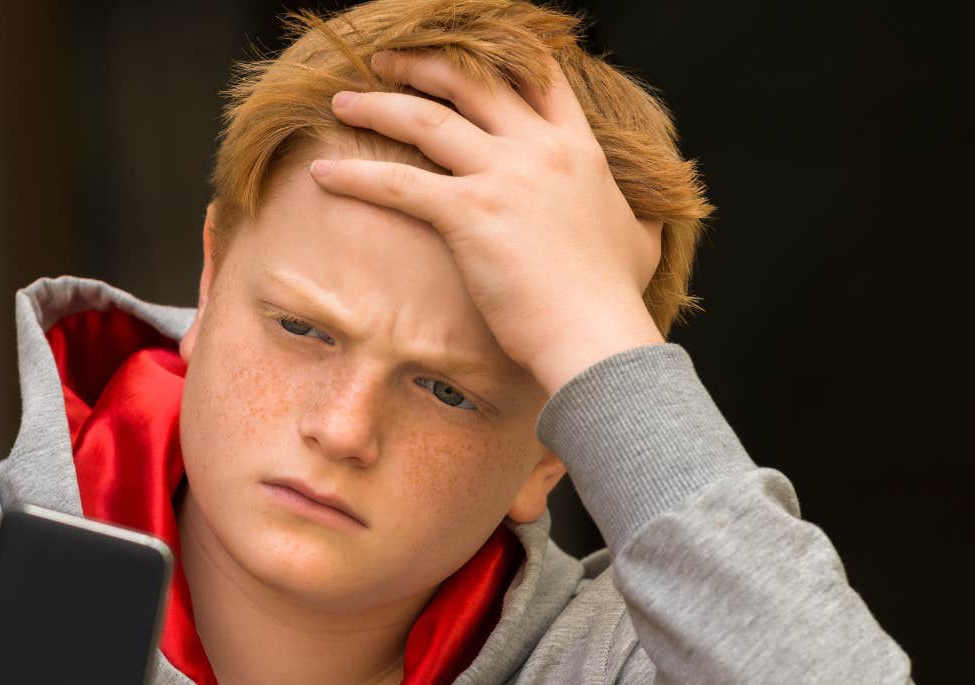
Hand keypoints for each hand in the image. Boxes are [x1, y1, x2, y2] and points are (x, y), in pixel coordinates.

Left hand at [309, 49, 666, 394]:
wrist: (598, 338)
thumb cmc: (614, 301)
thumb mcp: (642, 243)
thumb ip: (640, 218)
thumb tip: (652, 219)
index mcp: (578, 149)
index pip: (537, 78)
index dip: (496, 58)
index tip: (459, 57)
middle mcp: (540, 150)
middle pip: (473, 83)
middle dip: (423, 66)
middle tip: (385, 63)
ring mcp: (504, 177)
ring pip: (428, 121)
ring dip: (378, 106)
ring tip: (342, 101)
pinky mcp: (470, 213)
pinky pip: (399, 183)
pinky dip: (355, 175)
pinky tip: (322, 173)